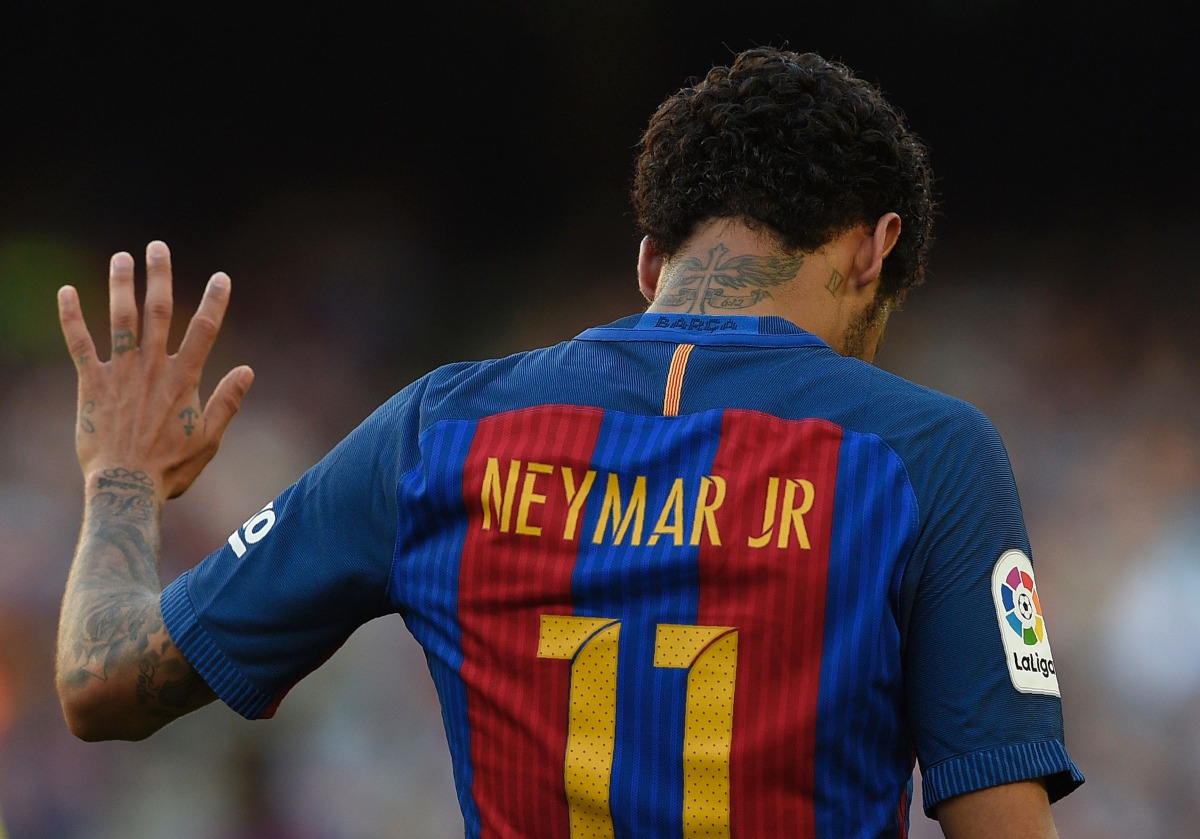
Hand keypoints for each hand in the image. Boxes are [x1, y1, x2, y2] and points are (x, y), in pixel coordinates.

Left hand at [58, 241, 253, 499]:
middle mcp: (152, 368)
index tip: (221, 277)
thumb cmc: (171, 467)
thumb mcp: (209, 438)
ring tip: (121, 257)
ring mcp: (120, 373)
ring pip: (120, 319)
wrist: (126, 486)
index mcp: (183, 379)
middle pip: (157, 312)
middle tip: (157, 247)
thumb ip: (227, 402)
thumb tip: (247, 370)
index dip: (214, 301)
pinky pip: (79, 344)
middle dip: (159, 277)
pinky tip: (66, 291)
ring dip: (120, 285)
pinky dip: (72, 317)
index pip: (203, 331)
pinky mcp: (91, 384)